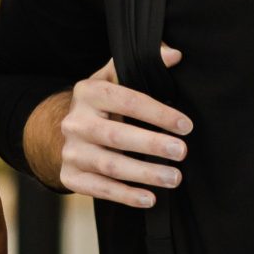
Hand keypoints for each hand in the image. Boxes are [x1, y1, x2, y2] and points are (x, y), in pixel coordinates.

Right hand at [29, 46, 188, 205]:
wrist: (68, 128)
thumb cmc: (104, 102)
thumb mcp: (116, 77)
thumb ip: (144, 63)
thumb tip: (174, 54)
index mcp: (88, 92)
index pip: (126, 100)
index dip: (157, 113)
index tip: (186, 125)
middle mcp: (75, 122)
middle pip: (115, 136)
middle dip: (151, 145)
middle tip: (182, 152)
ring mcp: (70, 151)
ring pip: (109, 165)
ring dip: (144, 174)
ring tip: (174, 178)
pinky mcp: (70, 176)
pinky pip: (98, 189)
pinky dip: (124, 195)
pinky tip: (150, 198)